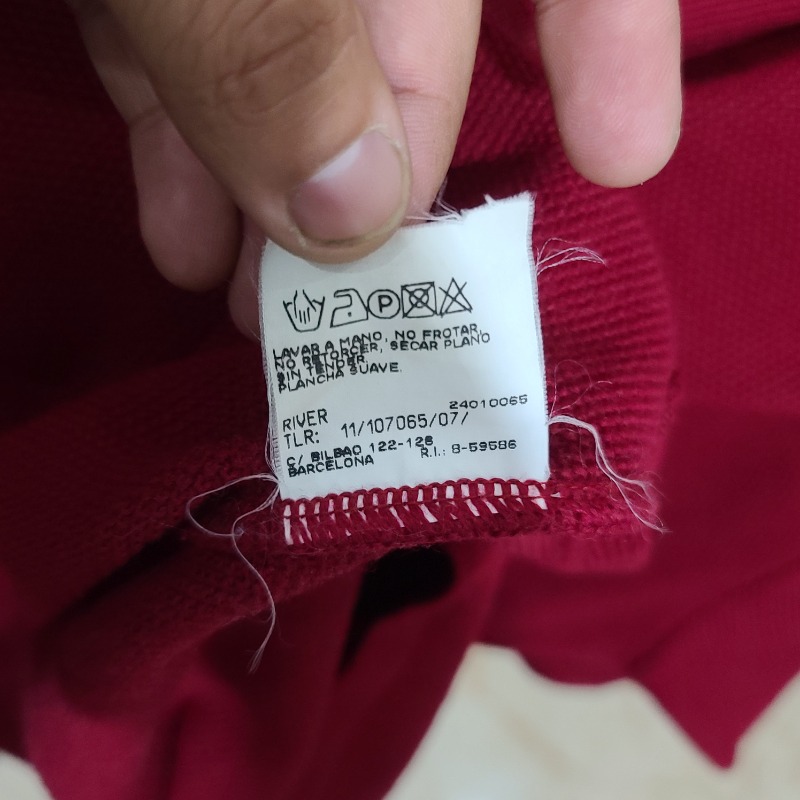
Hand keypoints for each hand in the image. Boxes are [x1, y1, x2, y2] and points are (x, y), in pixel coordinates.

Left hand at [68, 0, 680, 334]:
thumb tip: (355, 201)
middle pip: (418, 6)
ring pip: (293, 46)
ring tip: (271, 312)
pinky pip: (185, 42)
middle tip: (402, 294)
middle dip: (405, 161)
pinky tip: (182, 236)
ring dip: (279, 195)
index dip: (602, 20)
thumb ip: (268, 22)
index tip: (621, 155)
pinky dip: (187, 143)